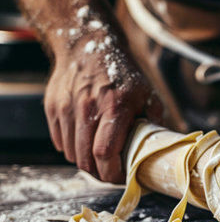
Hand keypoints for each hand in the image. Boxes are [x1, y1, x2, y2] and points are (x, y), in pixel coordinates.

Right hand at [44, 32, 162, 182]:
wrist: (87, 44)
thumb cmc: (121, 71)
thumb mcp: (146, 92)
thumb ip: (155, 120)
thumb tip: (163, 146)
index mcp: (114, 106)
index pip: (105, 153)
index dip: (112, 174)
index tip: (121, 178)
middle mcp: (87, 108)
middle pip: (86, 159)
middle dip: (99, 174)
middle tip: (111, 174)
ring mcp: (66, 108)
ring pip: (71, 153)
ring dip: (85, 163)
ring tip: (99, 160)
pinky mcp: (53, 108)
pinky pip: (60, 141)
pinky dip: (72, 149)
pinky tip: (85, 143)